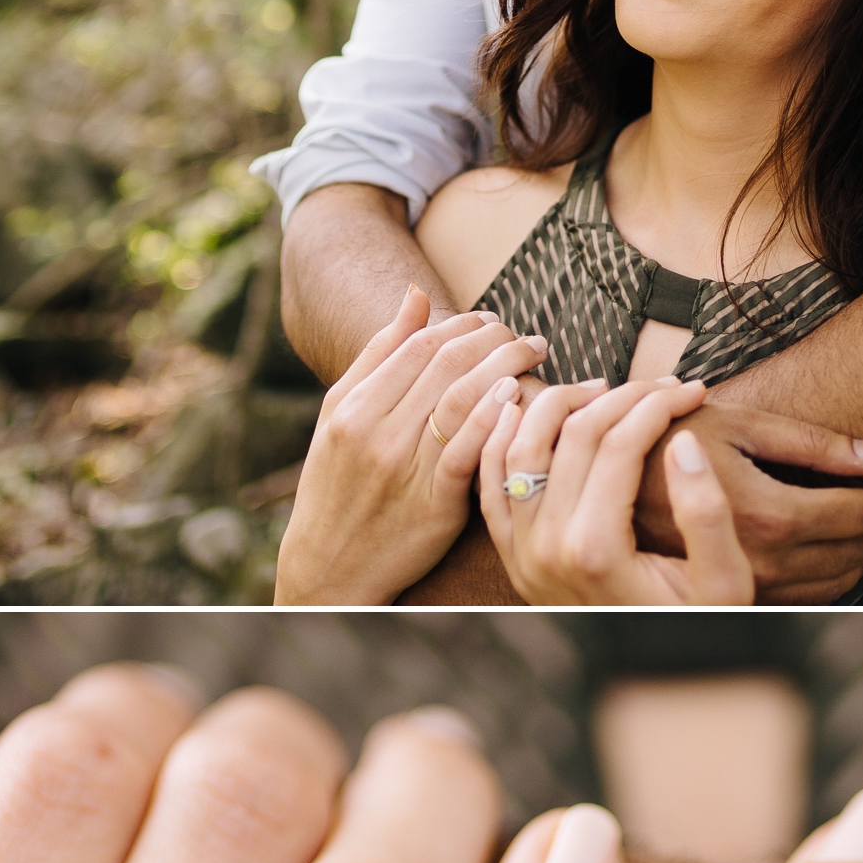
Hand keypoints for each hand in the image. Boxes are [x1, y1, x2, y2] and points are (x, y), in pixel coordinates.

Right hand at [275, 287, 547, 602]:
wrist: (329, 566)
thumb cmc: (336, 485)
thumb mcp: (339, 416)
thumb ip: (378, 355)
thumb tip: (417, 296)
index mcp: (354, 407)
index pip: (420, 346)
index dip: (463, 324)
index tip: (491, 319)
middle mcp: (377, 434)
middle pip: (446, 366)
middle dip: (493, 339)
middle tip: (524, 335)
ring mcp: (405, 470)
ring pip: (462, 400)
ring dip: (505, 367)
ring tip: (533, 355)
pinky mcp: (433, 505)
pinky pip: (468, 452)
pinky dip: (494, 418)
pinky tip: (518, 396)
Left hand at [479, 374, 754, 604]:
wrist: (650, 672)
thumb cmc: (696, 626)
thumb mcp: (725, 582)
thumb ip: (706, 513)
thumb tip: (682, 441)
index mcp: (597, 550)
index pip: (620, 442)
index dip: (659, 403)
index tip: (694, 389)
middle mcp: (547, 547)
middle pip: (572, 434)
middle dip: (621, 394)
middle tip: (658, 384)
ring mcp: (521, 551)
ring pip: (520, 445)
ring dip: (556, 402)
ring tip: (601, 387)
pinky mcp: (510, 554)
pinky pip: (491, 479)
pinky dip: (503, 435)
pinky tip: (527, 407)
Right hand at [627, 400, 862, 602]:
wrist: (602, 479)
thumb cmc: (670, 434)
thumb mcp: (739, 422)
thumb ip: (813, 442)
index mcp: (771, 512)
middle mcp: (764, 558)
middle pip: (856, 552)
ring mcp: (747, 582)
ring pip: (834, 582)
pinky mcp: (731, 593)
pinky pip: (803, 596)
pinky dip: (835, 578)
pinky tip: (844, 557)